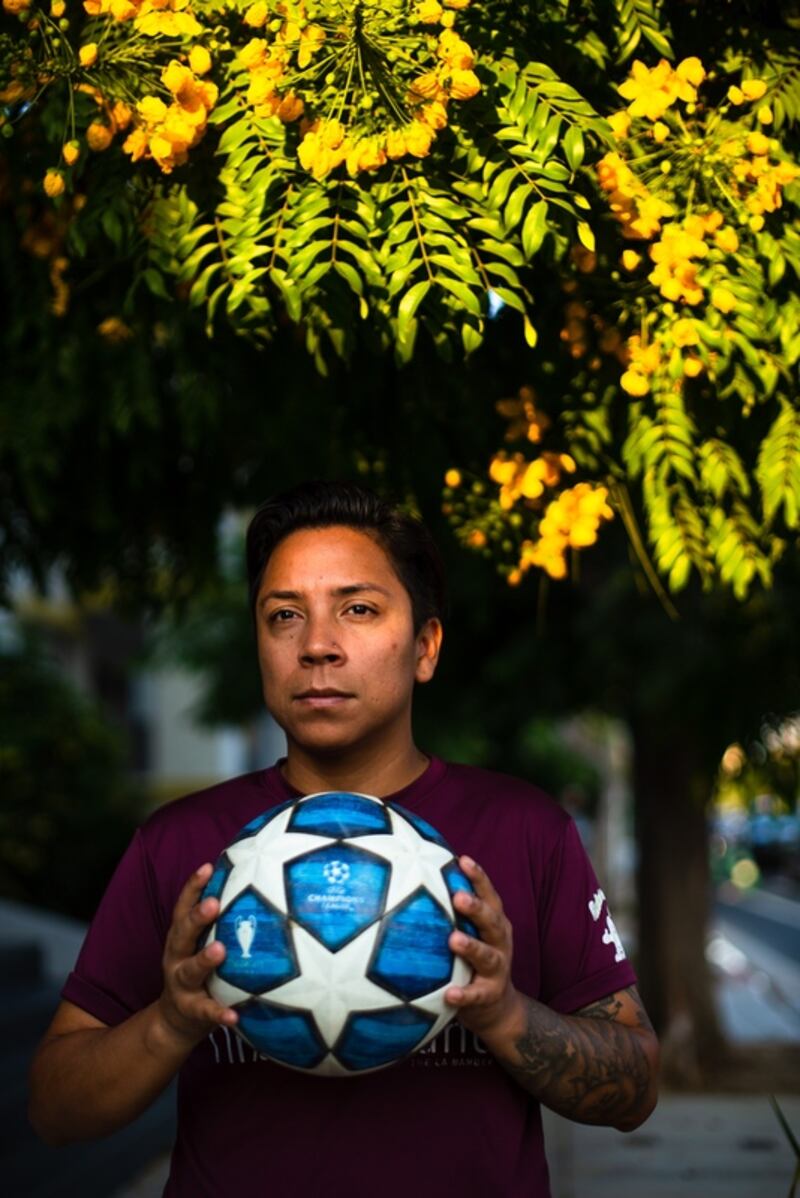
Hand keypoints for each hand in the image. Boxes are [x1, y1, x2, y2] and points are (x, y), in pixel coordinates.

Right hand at [155, 864, 238, 1050]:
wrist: (175, 1021)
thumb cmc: (199, 970)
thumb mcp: (200, 944)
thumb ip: (219, 922)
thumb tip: (255, 885)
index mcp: (181, 938)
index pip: (183, 907)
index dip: (193, 887)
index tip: (208, 867)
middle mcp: (176, 957)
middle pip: (182, 933)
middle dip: (196, 918)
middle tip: (213, 904)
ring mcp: (181, 985)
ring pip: (189, 971)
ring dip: (203, 960)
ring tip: (220, 950)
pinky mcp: (191, 1011)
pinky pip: (205, 1012)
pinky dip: (218, 1013)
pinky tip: (233, 1016)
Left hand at [445, 856, 522, 1038]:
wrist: (497, 1009)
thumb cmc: (472, 961)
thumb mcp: (469, 933)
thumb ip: (448, 912)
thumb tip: (413, 882)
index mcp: (494, 923)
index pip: (488, 895)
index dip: (478, 877)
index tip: (462, 860)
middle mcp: (500, 942)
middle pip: (492, 921)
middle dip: (477, 908)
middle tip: (458, 897)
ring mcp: (498, 969)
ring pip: (488, 956)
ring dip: (472, 947)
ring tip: (454, 940)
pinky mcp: (490, 995)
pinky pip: (477, 995)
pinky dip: (464, 994)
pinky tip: (449, 995)